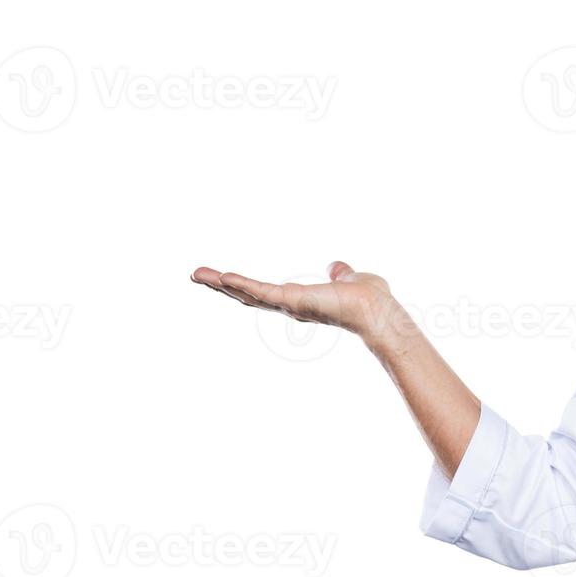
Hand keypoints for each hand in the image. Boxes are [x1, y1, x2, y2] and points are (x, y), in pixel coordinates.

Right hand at [191, 261, 393, 336]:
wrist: (379, 310)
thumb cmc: (371, 299)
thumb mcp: (350, 278)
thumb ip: (340, 273)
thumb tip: (336, 266)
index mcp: (301, 300)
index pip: (264, 293)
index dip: (242, 286)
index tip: (221, 277)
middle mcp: (291, 307)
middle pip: (248, 296)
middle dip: (221, 286)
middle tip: (196, 275)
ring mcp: (290, 305)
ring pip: (249, 295)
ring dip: (222, 285)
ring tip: (197, 274)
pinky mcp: (294, 301)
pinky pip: (263, 292)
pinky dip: (242, 285)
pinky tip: (223, 277)